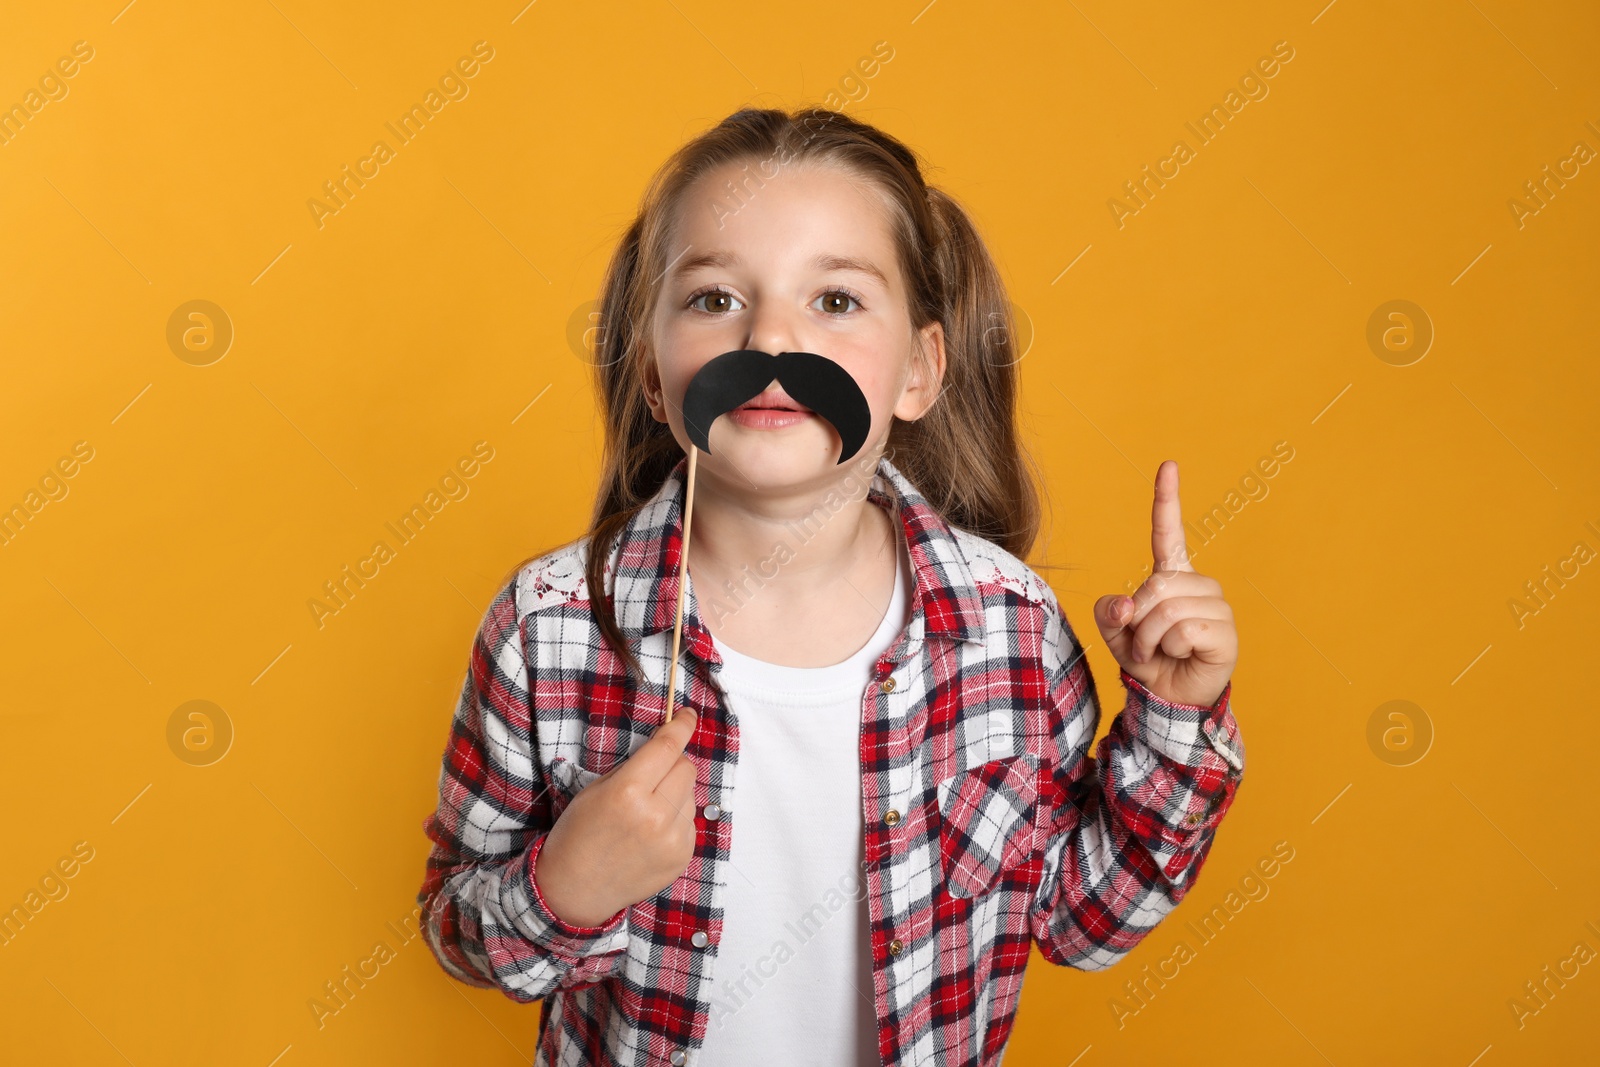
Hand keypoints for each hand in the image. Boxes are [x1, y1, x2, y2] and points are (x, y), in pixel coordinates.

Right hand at [535, 708, 699, 927]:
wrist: (576, 889)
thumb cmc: (578, 834)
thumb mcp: (596, 790)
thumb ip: (634, 768)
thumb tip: (667, 749)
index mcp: (628, 792)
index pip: (667, 747)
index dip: (682, 726)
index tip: (688, 715)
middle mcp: (655, 815)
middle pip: (687, 768)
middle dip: (674, 763)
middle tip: (654, 774)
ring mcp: (672, 839)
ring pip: (691, 795)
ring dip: (675, 793)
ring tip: (647, 811)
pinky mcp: (682, 857)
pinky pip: (690, 822)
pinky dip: (676, 820)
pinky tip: (652, 833)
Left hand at [1093, 460, 1237, 708]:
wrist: (1171, 698)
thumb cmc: (1148, 659)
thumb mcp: (1116, 634)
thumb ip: (1109, 614)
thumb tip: (1125, 605)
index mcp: (1171, 576)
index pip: (1168, 533)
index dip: (1167, 500)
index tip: (1168, 465)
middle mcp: (1198, 584)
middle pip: (1155, 585)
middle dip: (1138, 621)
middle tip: (1144, 643)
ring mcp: (1216, 606)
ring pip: (1167, 610)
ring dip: (1151, 639)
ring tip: (1161, 652)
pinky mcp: (1225, 631)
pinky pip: (1183, 631)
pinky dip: (1171, 649)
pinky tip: (1181, 656)